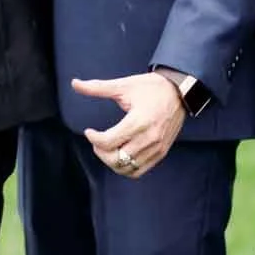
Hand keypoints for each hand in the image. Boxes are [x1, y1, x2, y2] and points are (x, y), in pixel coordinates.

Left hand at [71, 72, 186, 176]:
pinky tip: (120, 155)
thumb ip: (98, 88)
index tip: (89, 132)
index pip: (109, 141)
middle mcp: (149, 138)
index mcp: (138, 121)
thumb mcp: (124, 85)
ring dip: (112, 162)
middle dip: (100, 152)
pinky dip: (126, 168)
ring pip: (127, 168)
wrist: (180, 91)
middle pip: (116, 158)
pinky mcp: (161, 152)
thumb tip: (74, 83)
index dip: (93, 139)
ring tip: (107, 149)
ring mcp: (156, 148)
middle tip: (97, 141)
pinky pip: (139, 171)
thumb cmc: (151, 87)